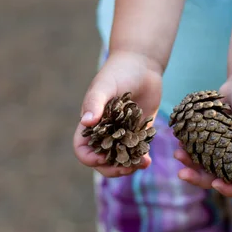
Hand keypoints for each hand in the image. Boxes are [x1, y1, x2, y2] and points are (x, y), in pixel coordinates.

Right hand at [73, 51, 162, 177]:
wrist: (142, 64)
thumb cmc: (118, 71)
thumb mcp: (105, 85)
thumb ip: (94, 102)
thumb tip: (85, 122)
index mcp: (91, 124)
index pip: (82, 149)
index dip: (90, 158)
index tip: (104, 158)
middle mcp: (104, 132)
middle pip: (102, 160)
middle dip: (113, 168)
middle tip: (128, 168)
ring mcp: (122, 133)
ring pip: (121, 159)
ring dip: (129, 166)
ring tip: (142, 164)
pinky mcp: (138, 131)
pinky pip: (137, 151)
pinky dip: (141, 157)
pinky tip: (148, 160)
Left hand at [174, 73, 231, 197]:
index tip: (215, 183)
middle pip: (220, 178)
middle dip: (200, 179)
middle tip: (181, 173)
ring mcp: (225, 149)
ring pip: (206, 166)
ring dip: (191, 164)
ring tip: (177, 153)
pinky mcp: (214, 139)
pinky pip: (200, 150)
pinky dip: (189, 149)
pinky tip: (179, 142)